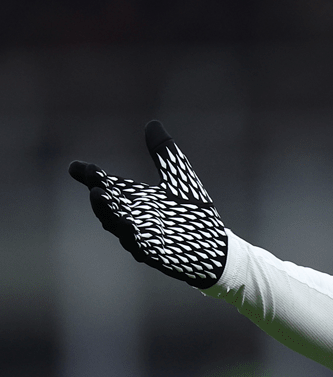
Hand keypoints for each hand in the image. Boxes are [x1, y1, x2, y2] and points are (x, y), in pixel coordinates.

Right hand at [69, 121, 228, 288]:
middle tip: (90, 180)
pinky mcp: (156, 254)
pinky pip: (141, 246)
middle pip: (109, 206)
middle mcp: (134, 218)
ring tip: (97, 195)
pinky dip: (132, 237)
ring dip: (108, 212)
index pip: (109, 185)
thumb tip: (151, 123)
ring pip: (118, 226)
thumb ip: (164, 153)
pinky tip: (126, 227)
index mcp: (137, 199)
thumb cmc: (193, 212)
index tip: (75, 167)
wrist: (213, 246)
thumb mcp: (179, 177)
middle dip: (99, 194)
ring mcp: (143, 238)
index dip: (92, 177)